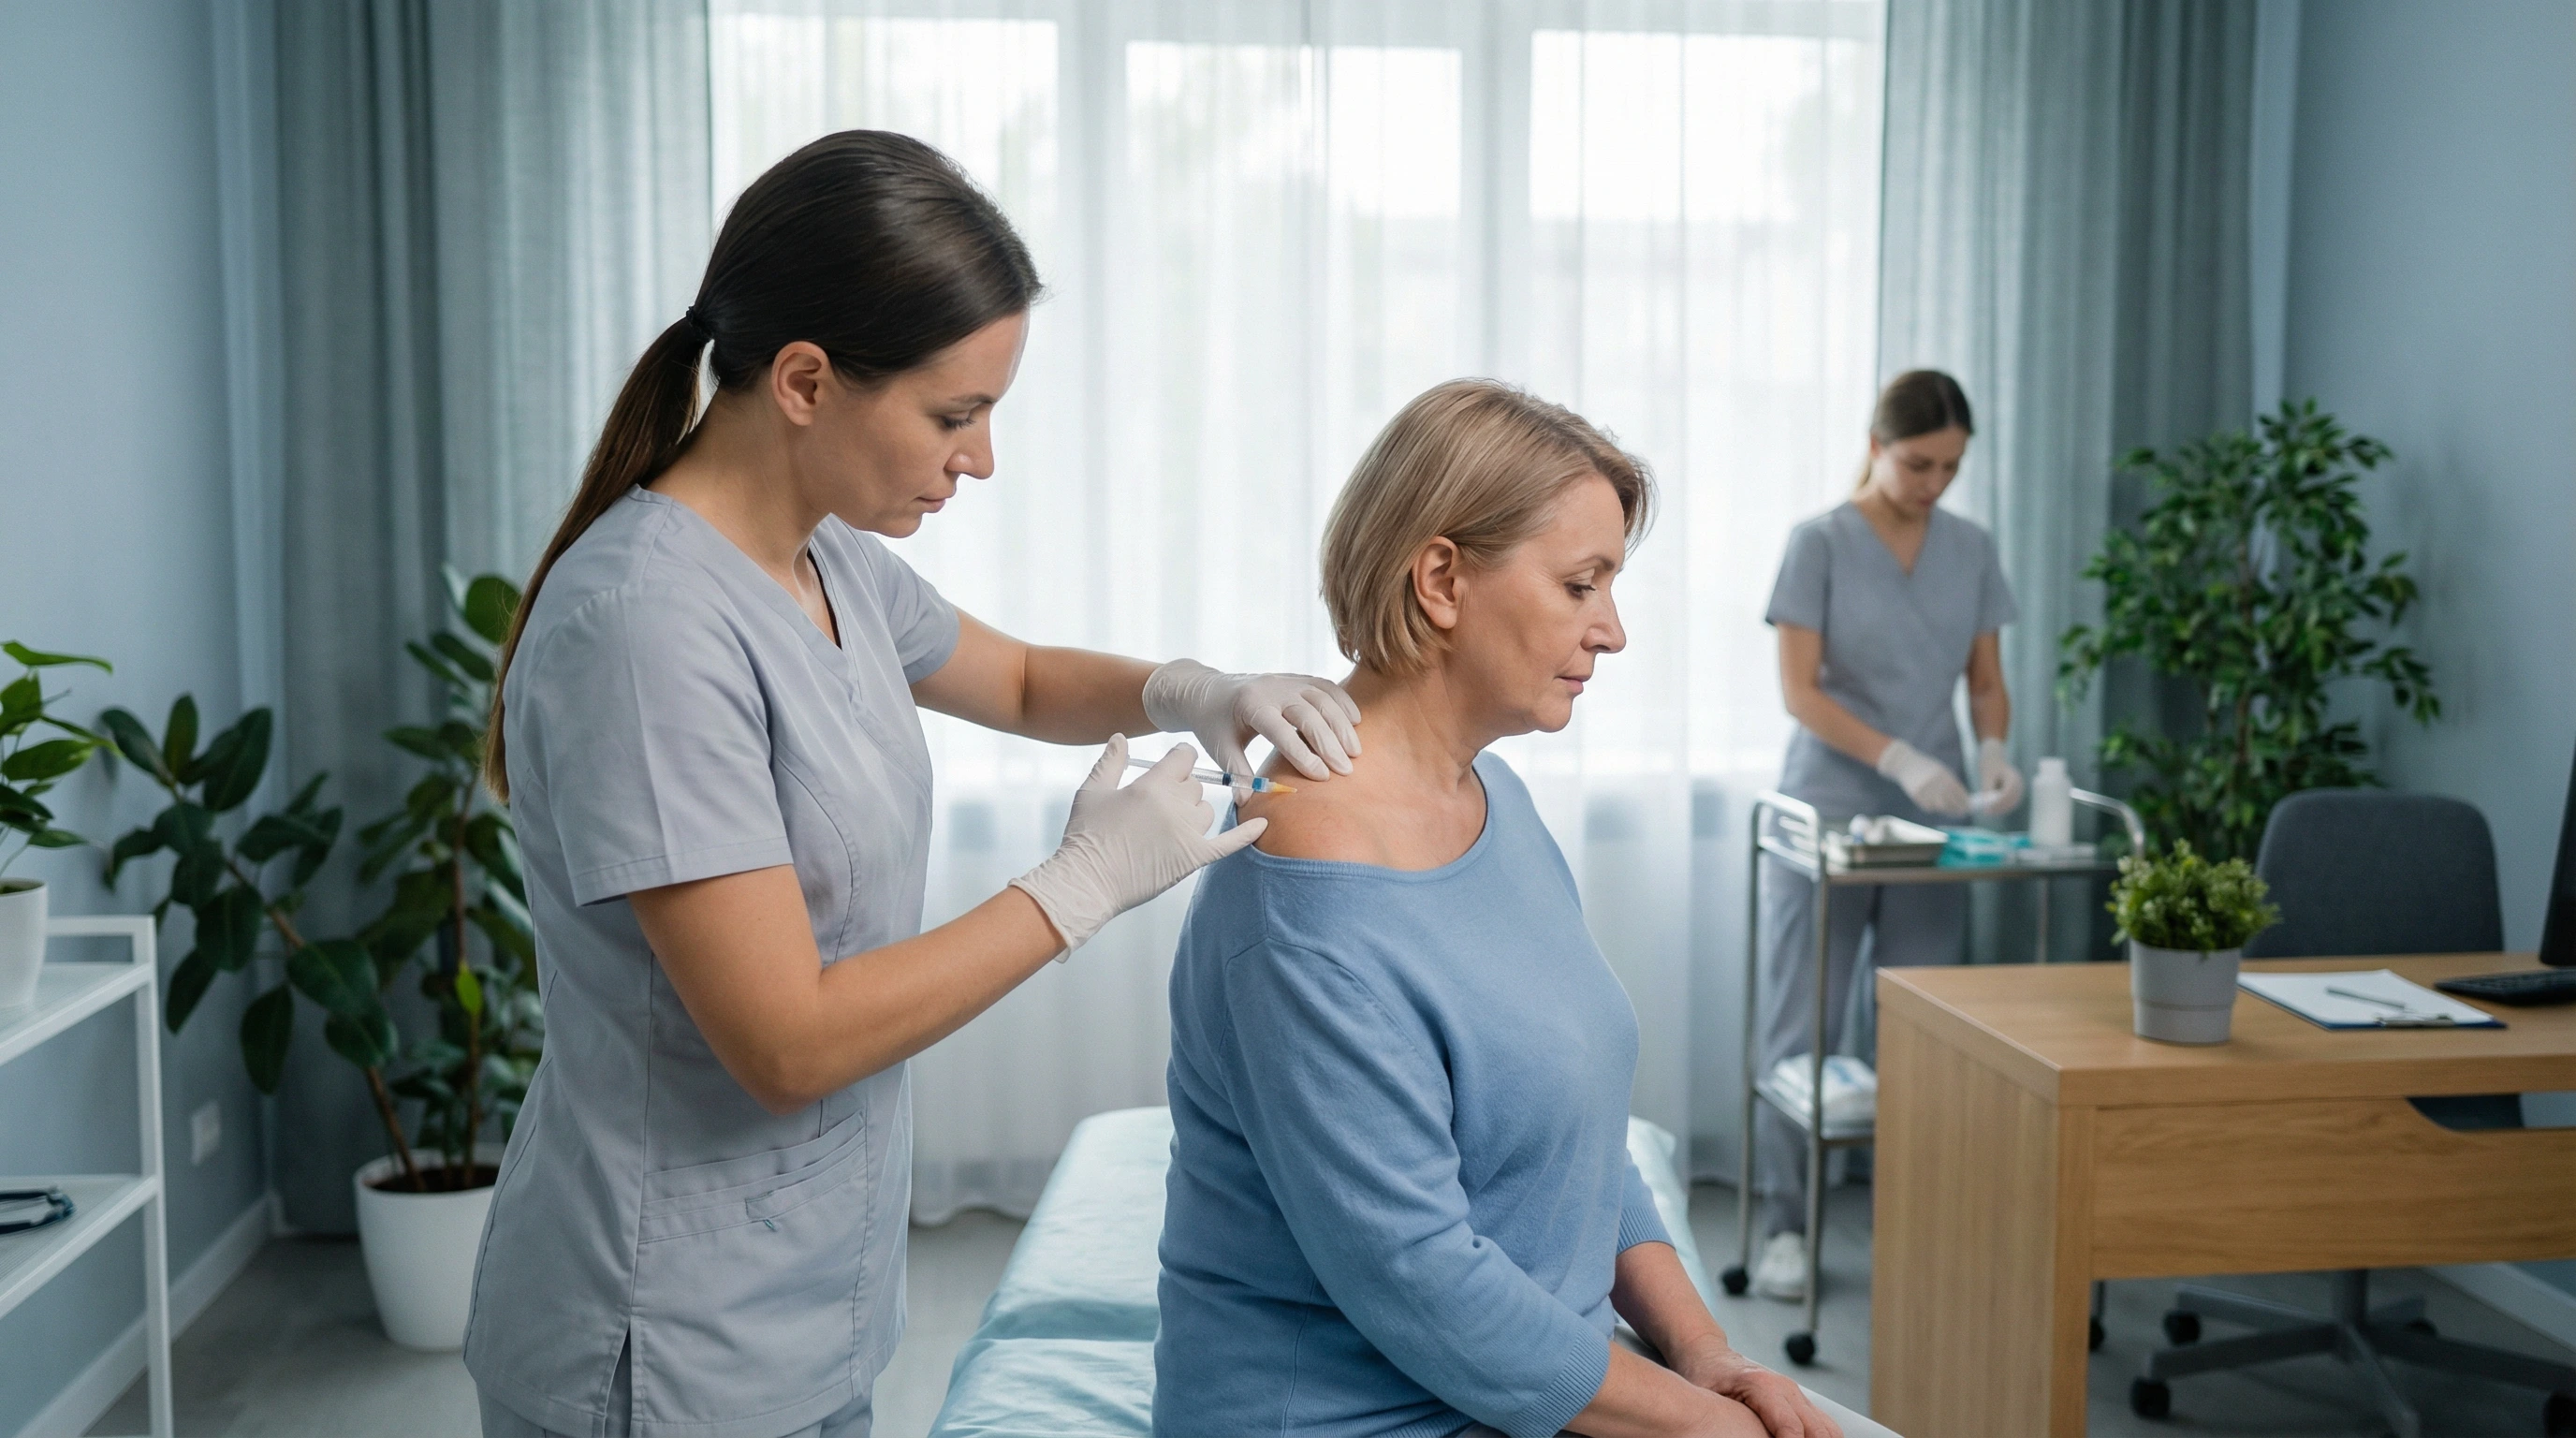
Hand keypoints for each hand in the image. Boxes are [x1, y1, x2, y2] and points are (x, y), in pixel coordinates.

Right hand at [1009, 736, 1266, 957]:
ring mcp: (1188, 834)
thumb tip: (1120, 736)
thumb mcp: (1092, 791)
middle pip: (1195, 785)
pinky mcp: (1194, 858)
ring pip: (1205, 811)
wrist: (1087, 883)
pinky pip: (1229, 843)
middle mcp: (1176, 806)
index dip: (1177, 760)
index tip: (1170, 768)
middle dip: (1179, 789)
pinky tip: (1263, 825)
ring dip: (1191, 812)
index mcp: (1153, 784)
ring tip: (1164, 826)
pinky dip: (1247, 834)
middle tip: (1155, 807)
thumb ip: (1111, 761)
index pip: (1185, 757)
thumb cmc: (1085, 837)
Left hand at [1142, 659, 1361, 782]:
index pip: (1281, 731)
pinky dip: (1342, 702)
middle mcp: (1271, 689)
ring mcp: (1285, 680)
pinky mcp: (1295, 678)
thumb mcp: (1219, 749)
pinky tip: (1355, 722)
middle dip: (1329, 743)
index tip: (1322, 777)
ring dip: (1341, 724)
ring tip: (1355, 751)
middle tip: (1346, 770)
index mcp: (1250, 705)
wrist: (1208, 690)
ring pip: (1322, 697)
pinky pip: (1325, 686)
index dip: (1303, 755)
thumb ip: (1237, 773)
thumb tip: (1247, 802)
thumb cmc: (1214, 723)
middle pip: (1308, 713)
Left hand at [1672, 1340, 1841, 1437]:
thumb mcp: (1708, 1397)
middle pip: (1816, 1429)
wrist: (1711, 1357)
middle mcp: (1785, 1387)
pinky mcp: (1798, 1400)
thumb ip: (1726, 1418)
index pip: (1791, 1427)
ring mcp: (1795, 1393)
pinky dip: (1823, 1437)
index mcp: (1762, 1385)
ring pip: (1827, 1427)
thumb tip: (1735, 1434)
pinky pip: (1822, 1423)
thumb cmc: (1706, 1376)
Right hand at [1875, 738, 1969, 817]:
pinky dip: (1932, 807)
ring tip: (1948, 808)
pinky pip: (1929, 807)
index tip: (1968, 807)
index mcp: (1945, 776)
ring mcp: (1926, 791)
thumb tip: (1964, 800)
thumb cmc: (1927, 768)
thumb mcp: (1941, 771)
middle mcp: (1936, 784)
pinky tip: (1931, 801)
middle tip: (1961, 813)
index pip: (1959, 793)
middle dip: (1958, 809)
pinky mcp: (1917, 796)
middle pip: (1951, 802)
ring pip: (1940, 807)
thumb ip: (1951, 784)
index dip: (1965, 802)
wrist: (1905, 763)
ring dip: (1946, 809)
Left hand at [1974, 736, 2023, 815]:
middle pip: (2012, 799)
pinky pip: (2010, 802)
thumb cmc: (1990, 768)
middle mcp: (2019, 784)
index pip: (2008, 792)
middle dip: (1999, 807)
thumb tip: (1986, 803)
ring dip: (2001, 808)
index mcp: (2013, 777)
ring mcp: (2019, 789)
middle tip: (1987, 812)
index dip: (1998, 802)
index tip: (1988, 808)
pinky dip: (2002, 807)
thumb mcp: (1986, 777)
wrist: (1995, 760)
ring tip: (1988, 812)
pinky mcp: (2016, 793)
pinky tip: (1992, 810)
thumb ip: (1987, 790)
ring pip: (2012, 803)